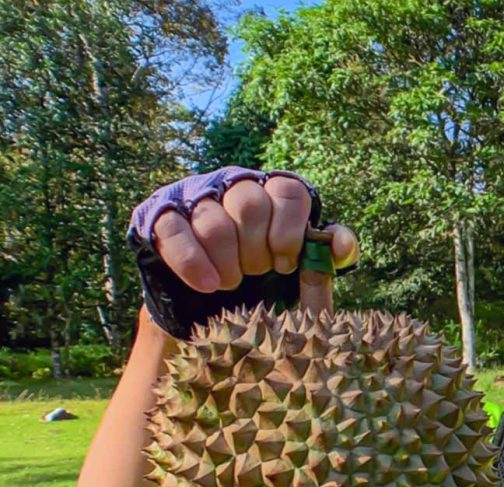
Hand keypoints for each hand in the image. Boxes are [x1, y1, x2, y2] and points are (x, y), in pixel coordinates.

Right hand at [147, 172, 358, 309]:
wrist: (209, 286)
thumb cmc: (266, 270)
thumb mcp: (303, 265)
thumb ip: (327, 254)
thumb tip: (341, 245)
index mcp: (271, 189)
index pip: (289, 191)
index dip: (290, 231)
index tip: (287, 263)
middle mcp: (234, 183)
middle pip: (250, 205)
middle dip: (257, 250)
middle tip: (257, 272)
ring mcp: (195, 196)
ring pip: (213, 223)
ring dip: (228, 263)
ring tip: (232, 282)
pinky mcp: (161, 215)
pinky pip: (175, 233)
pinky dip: (193, 263)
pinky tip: (209, 284)